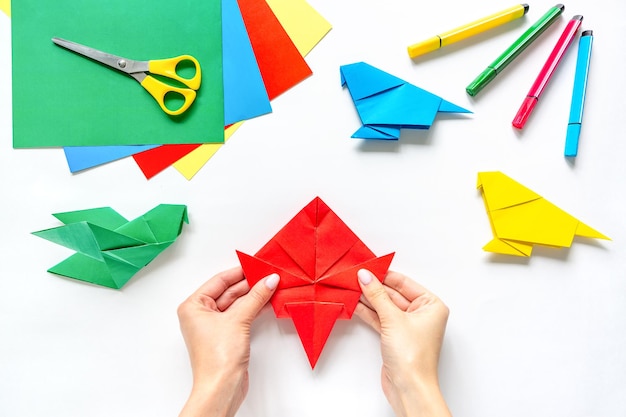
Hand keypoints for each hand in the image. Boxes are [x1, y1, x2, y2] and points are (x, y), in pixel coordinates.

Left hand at [177, 267, 279, 416]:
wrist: (222, 388)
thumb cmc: (217, 358)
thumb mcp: (238, 320)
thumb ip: (255, 297)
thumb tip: (268, 280)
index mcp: (193, 306)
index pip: (219, 281)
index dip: (239, 272)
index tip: (256, 265)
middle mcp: (200, 315)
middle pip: (228, 292)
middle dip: (249, 284)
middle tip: (269, 275)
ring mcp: (214, 327)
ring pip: (236, 304)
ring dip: (254, 296)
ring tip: (271, 285)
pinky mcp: (226, 337)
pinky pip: (241, 316)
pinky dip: (253, 309)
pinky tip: (267, 301)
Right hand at [355, 269, 450, 416]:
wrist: (408, 387)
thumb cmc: (413, 357)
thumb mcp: (393, 319)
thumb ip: (377, 295)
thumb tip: (366, 277)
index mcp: (431, 305)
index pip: (405, 283)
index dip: (385, 275)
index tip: (368, 268)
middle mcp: (422, 315)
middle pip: (394, 294)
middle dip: (374, 287)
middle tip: (355, 277)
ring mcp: (408, 326)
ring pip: (385, 306)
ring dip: (368, 299)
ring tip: (351, 288)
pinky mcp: (395, 337)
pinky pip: (380, 318)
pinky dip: (368, 312)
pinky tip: (355, 304)